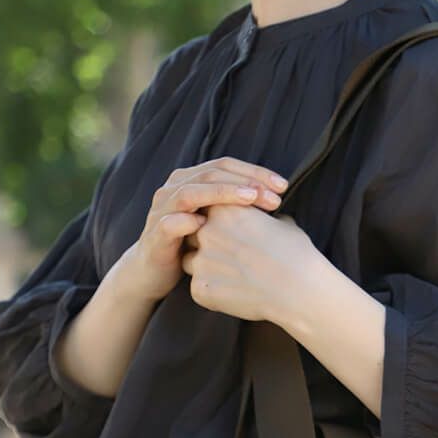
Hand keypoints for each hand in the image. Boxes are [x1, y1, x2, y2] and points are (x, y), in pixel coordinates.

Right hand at [120, 157, 289, 302]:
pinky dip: (185, 222)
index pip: (226, 166)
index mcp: (192, 180)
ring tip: (250, 199)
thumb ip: (238, 207)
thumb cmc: (194, 245)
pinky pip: (168, 224)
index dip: (254, 172)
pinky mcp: (155, 235)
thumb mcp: (218, 222)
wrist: (155, 272)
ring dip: (222, 193)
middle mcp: (175, 188)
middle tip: (274, 196)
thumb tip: (276, 201)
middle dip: (245, 182)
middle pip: (212, 173)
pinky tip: (205, 225)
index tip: (283, 186)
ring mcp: (162, 210)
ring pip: (191, 192)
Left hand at [181, 204, 322, 323]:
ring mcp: (201, 261)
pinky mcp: (201, 289)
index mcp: (224, 209)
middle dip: (207, 245)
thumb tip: (267, 223)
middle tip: (233, 258)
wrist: (300, 289)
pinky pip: (199, 289)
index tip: (233, 235)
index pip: (205, 211)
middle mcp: (206, 231)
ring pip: (191, 262)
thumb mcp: (283, 224)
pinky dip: (213, 293)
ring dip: (207, 268)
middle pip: (193, 235)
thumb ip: (263, 220)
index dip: (217, 223)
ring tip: (236, 277)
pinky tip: (236, 294)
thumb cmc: (297, 254)